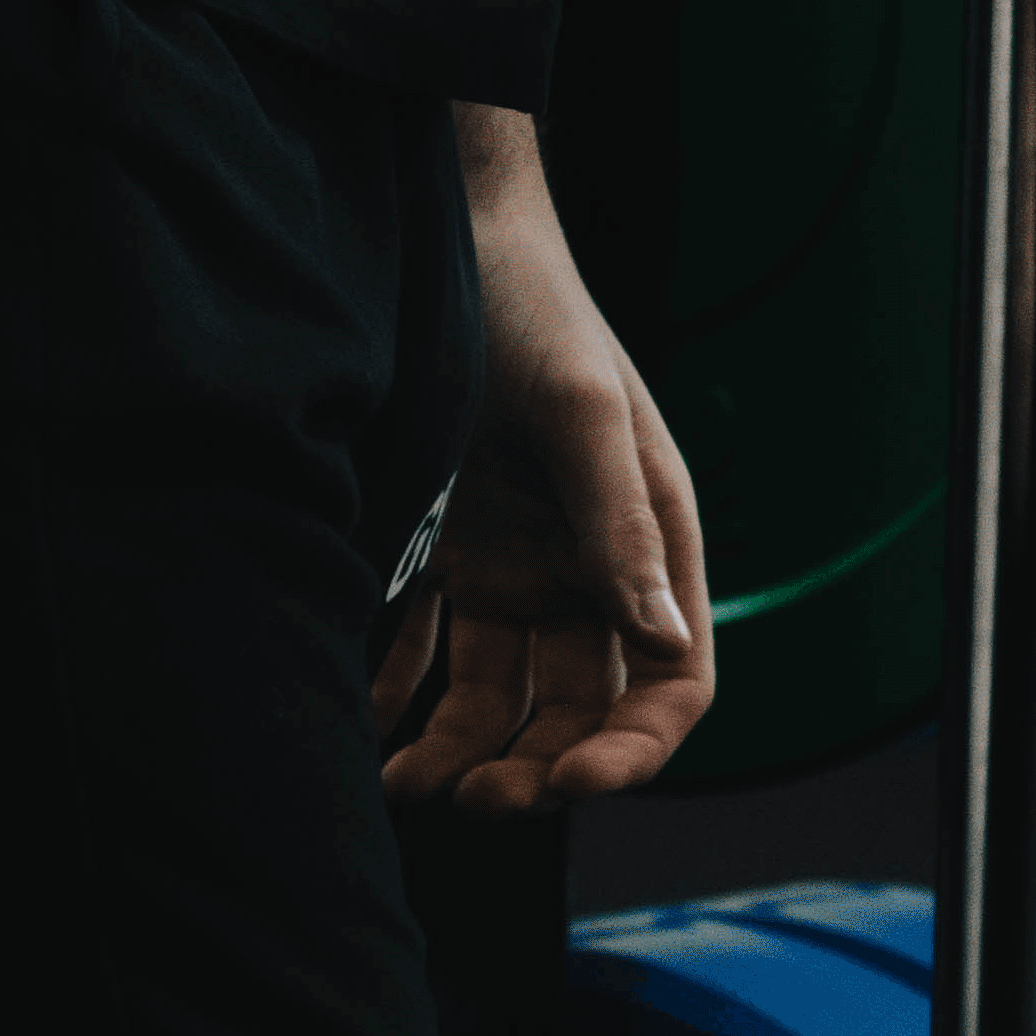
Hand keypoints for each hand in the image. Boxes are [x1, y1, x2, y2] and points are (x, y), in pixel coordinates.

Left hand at [379, 111, 714, 810]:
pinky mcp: (437, 552)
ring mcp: (509, 563)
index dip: (636, 744)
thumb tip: (660, 637)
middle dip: (539, 767)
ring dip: (461, 752)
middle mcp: (583, 564)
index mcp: (647, 534)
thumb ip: (621, 524)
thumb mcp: (581, 409)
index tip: (573, 781)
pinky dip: (396, 700)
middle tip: (477, 800)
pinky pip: (422, 653)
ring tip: (405, 781)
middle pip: (580, 706)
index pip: (671, 675)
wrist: (433, 235)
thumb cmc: (529, 304)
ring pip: (496, 699)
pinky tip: (363, 726)